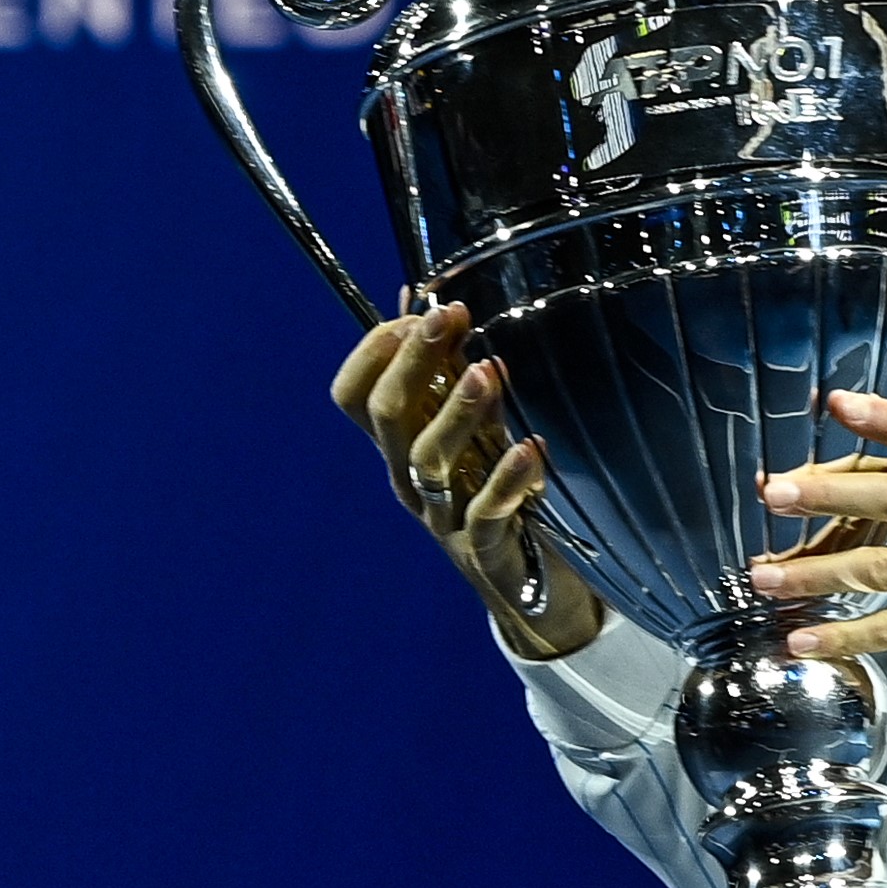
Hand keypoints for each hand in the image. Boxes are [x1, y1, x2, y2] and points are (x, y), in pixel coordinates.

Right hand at [332, 302, 605, 657]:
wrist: (530, 587)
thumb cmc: (499, 494)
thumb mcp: (476, 429)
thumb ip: (452, 373)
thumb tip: (431, 301)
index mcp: (400, 448)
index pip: (355, 396)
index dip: (376, 350)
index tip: (418, 311)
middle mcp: (409, 480)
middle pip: (387, 417)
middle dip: (412, 360)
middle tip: (447, 317)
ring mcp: (442, 516)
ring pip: (429, 460)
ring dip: (457, 410)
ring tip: (487, 372)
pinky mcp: (483, 548)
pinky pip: (487, 512)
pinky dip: (508, 478)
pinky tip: (530, 448)